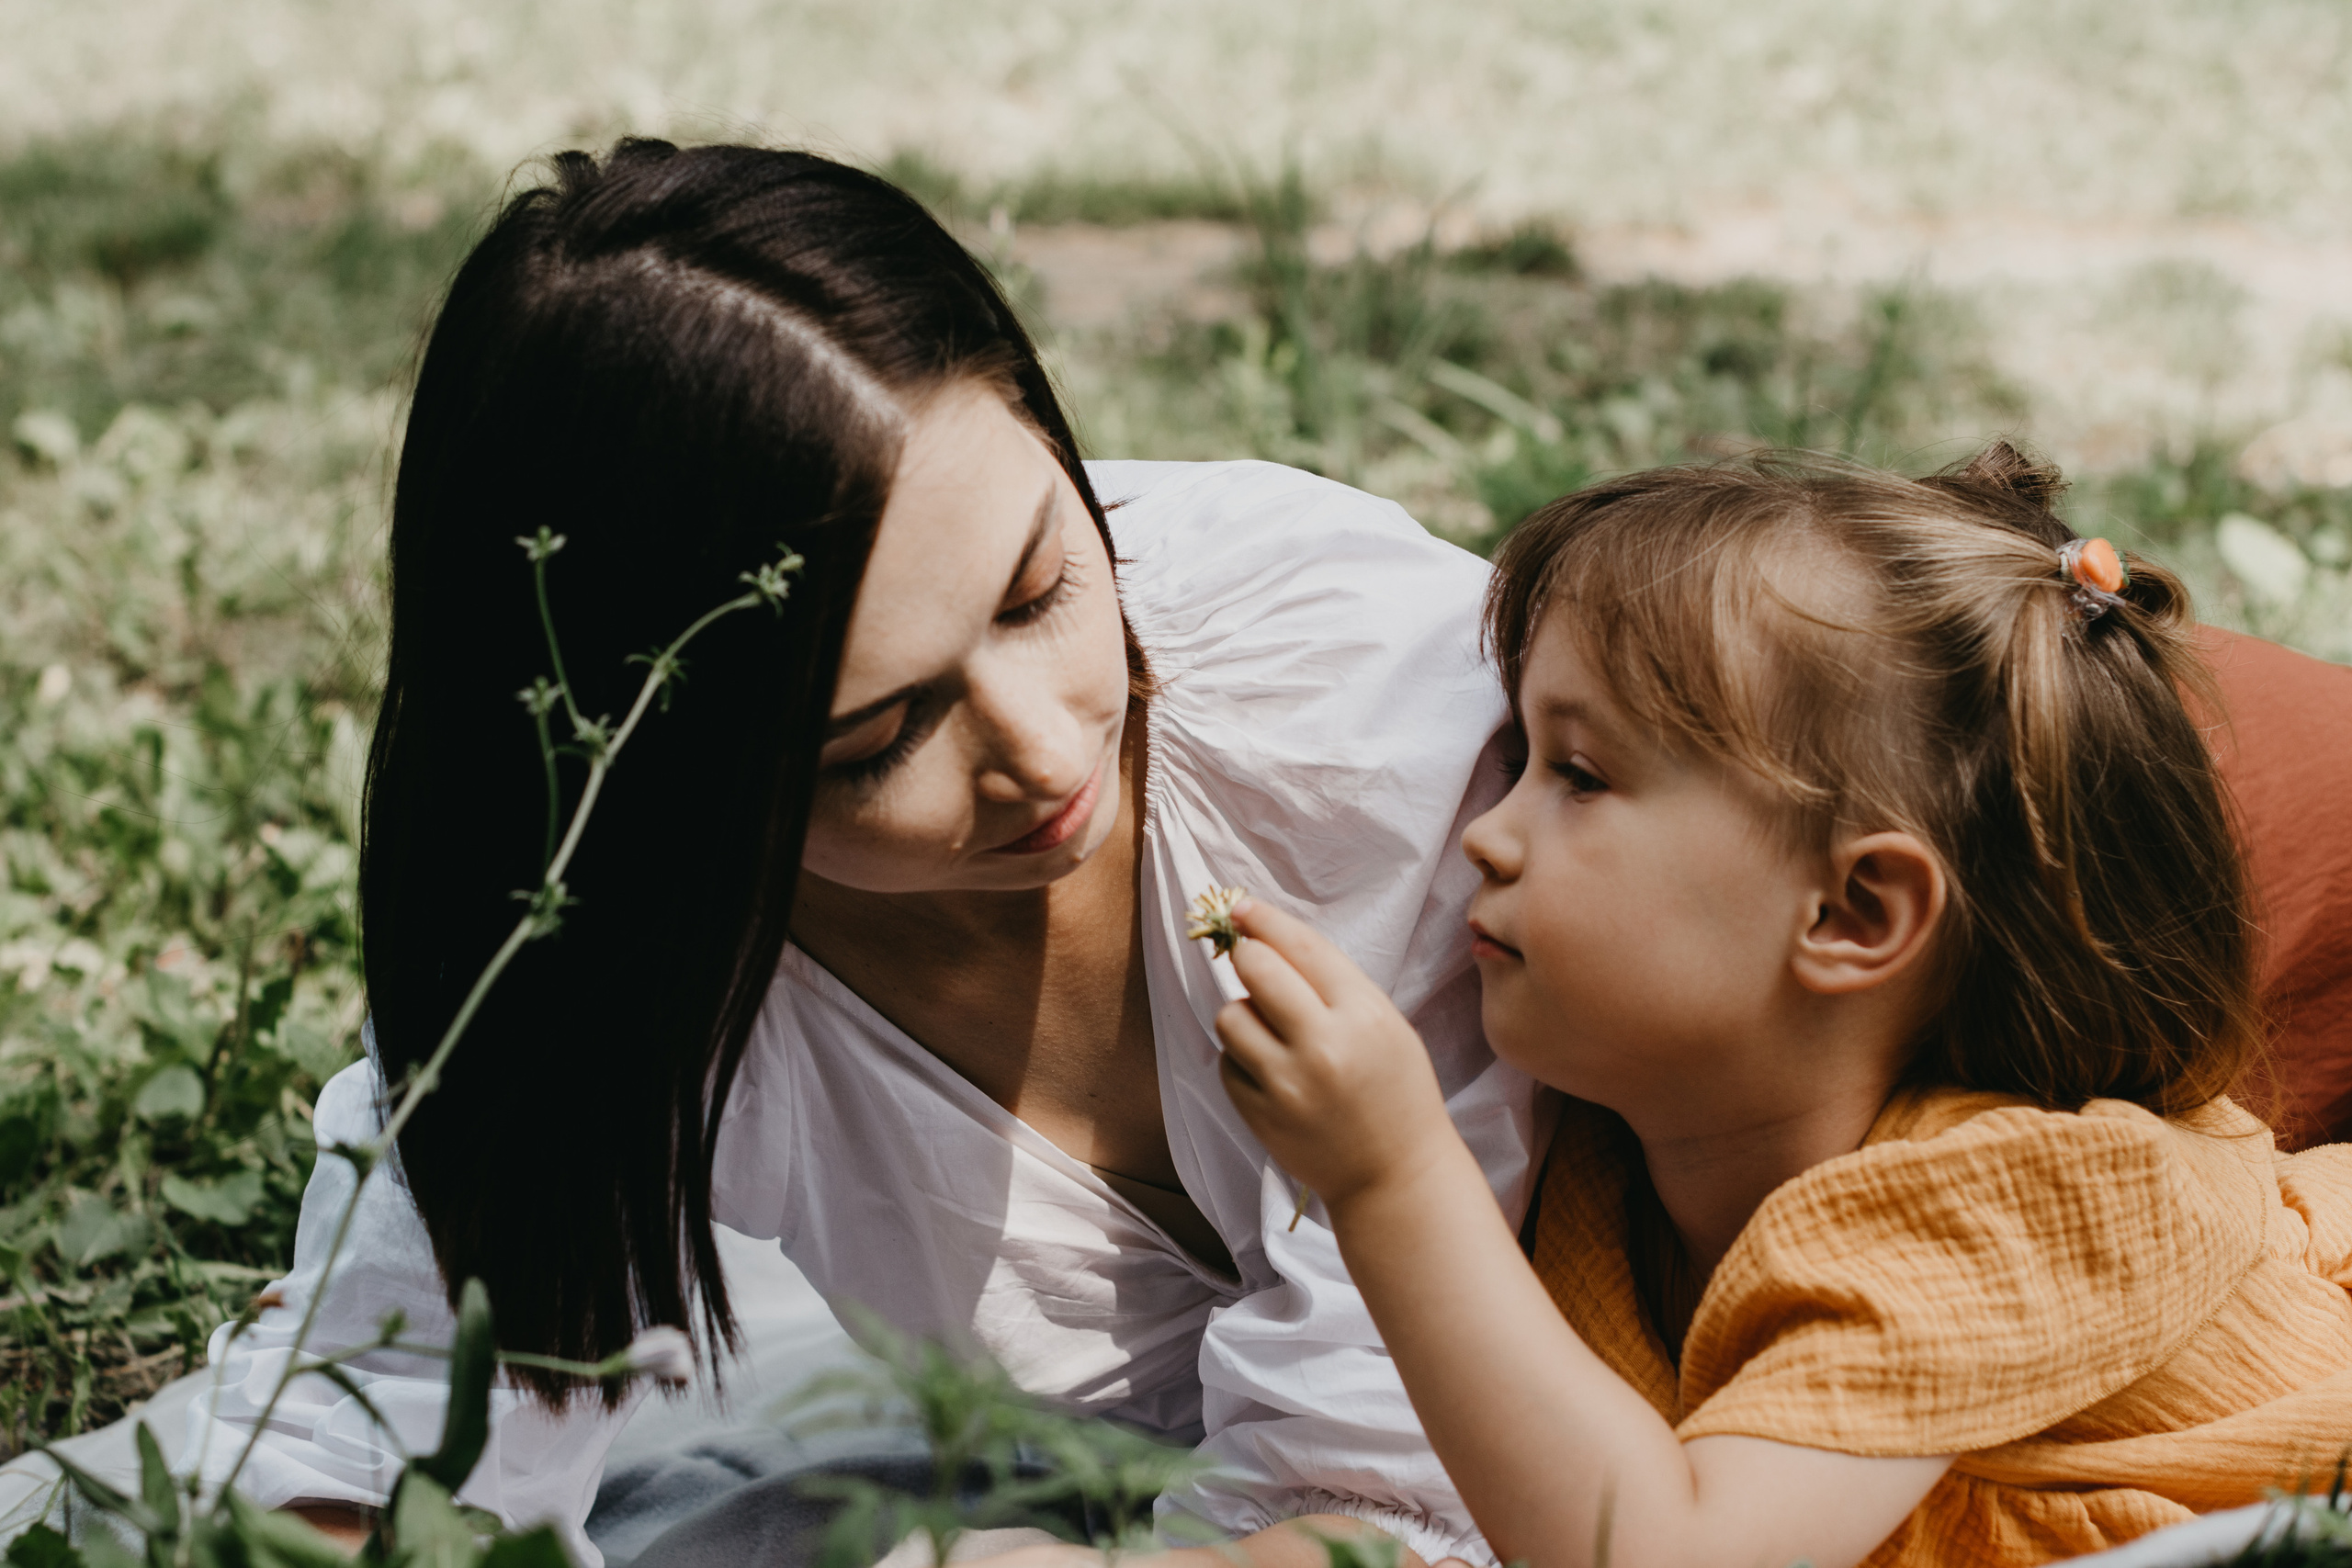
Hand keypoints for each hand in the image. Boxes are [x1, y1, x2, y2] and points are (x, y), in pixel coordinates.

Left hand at [1214, 900, 1461, 1214]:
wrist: (1395, 1174)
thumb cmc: (1395, 1090)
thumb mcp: (1383, 1025)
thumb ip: (1333, 985)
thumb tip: (1266, 939)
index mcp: (1364, 1015)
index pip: (1302, 948)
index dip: (1265, 920)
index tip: (1241, 907)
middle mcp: (1324, 1046)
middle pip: (1256, 970)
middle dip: (1247, 957)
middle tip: (1252, 962)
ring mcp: (1287, 1084)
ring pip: (1231, 1015)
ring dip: (1244, 1013)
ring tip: (1273, 1032)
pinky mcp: (1260, 1115)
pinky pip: (1228, 1062)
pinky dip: (1243, 1058)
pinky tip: (1273, 1073)